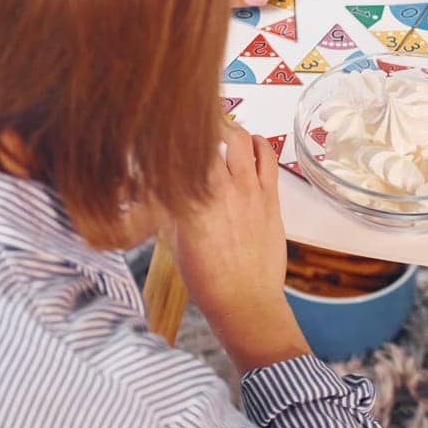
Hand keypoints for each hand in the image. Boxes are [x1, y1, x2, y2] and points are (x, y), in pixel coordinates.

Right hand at [164, 122, 308, 371]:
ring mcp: (248, 189)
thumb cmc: (206, 279)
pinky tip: (251, 142)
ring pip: (240, 138)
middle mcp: (219, 189)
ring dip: (228, 129)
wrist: (245, 300)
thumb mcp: (174, 242)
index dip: (169, 139)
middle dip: (198, 127)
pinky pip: (267, 156)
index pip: (176, 155)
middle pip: (208, 137)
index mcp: (189, 201)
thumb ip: (167, 209)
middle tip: (192, 128)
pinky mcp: (270, 195)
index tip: (164, 133)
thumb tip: (158, 185)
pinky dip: (258, 142)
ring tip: (220, 131)